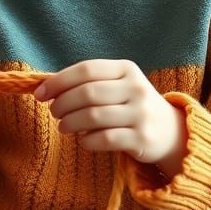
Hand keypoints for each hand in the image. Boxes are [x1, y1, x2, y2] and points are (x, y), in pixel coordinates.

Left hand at [34, 59, 186, 174]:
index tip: (39, 94)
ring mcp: (141, 113)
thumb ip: (87, 83)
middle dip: (62, 104)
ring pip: (93, 116)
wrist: (170, 131)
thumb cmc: (131, 105)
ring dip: (70, 123)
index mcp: (126, 69)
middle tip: (53, 112)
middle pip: (87, 93)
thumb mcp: (116, 86)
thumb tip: (45, 87)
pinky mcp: (143, 138)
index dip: (58, 81)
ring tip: (63, 127)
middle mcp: (136, 88)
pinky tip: (83, 140)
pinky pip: (105, 139)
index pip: (85, 70)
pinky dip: (87, 140)